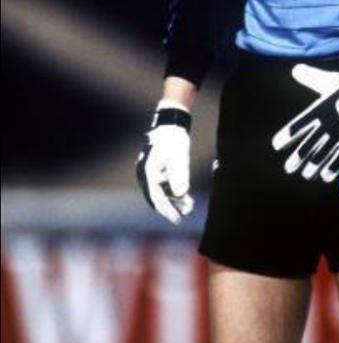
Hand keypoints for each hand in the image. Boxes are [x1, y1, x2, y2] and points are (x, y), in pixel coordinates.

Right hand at [136, 101, 193, 224]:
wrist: (171, 123)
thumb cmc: (174, 139)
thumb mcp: (179, 157)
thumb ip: (179, 175)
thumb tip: (181, 194)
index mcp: (148, 172)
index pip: (156, 197)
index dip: (167, 210)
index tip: (177, 219)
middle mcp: (146, 174)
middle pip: (157, 197)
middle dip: (170, 207)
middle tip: (182, 216)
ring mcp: (151, 171)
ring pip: (161, 192)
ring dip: (173, 200)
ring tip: (188, 206)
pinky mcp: (158, 169)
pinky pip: (164, 185)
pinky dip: (173, 191)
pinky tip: (185, 196)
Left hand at [271, 60, 338, 182]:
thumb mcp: (329, 79)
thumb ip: (311, 77)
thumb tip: (295, 69)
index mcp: (321, 110)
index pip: (299, 125)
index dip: (287, 135)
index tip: (277, 145)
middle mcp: (329, 124)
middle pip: (310, 145)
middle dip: (298, 157)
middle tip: (289, 168)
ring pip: (324, 155)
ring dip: (314, 166)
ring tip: (306, 175)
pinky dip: (334, 168)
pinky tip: (326, 177)